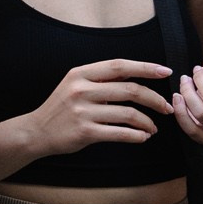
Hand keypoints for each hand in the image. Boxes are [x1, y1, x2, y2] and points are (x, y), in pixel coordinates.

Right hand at [23, 59, 173, 156]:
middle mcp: (81, 90)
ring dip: (147, 122)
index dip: (145, 67)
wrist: (36, 132)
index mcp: (81, 74)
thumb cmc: (60, 108)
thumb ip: (100, 80)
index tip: (165, 72)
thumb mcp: (74, 85)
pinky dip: (136, 136)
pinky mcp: (85, 132)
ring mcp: (83, 111)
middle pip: (130, 90)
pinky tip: (142, 137)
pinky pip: (120, 133)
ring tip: (152, 128)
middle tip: (166, 107)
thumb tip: (136, 76)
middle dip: (155, 99)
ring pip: (128, 114)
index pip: (120, 66)